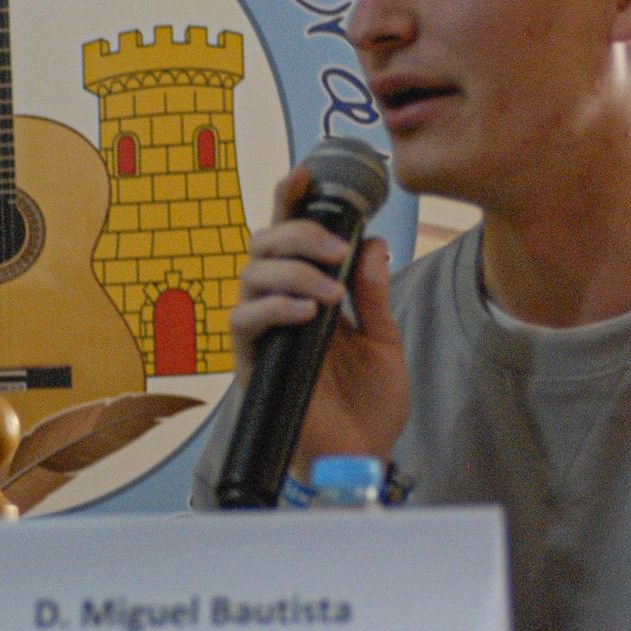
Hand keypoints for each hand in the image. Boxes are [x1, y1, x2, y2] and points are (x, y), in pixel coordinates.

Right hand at [229, 165, 409, 468]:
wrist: (363, 457)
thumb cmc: (370, 403)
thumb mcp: (384, 339)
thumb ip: (372, 292)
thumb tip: (371, 241)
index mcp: (311, 293)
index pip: (292, 238)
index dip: (291, 201)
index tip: (307, 173)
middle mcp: (281, 305)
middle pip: (264, 244)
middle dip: (298, 232)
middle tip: (336, 248)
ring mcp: (264, 332)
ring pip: (252, 275)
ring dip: (293, 272)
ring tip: (330, 294)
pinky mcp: (253, 363)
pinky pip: (246, 321)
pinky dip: (275, 309)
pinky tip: (307, 314)